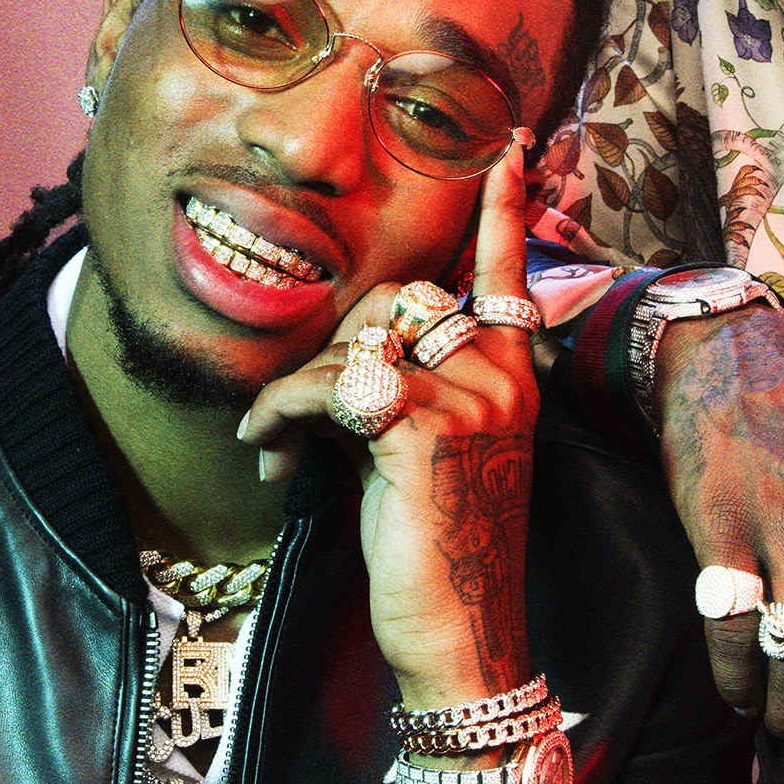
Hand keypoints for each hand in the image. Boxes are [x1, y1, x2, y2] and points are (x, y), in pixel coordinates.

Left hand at [235, 146, 536, 706]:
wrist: (460, 638)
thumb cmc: (434, 554)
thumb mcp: (420, 458)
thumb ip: (401, 394)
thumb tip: (340, 367)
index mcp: (512, 378)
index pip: (504, 277)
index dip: (501, 211)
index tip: (507, 145)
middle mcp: (501, 375)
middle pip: (393, 299)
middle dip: (327, 349)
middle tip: (292, 420)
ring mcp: (470, 396)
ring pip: (353, 340)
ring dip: (291, 393)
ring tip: (275, 449)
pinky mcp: (425, 425)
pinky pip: (327, 385)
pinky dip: (280, 416)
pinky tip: (270, 458)